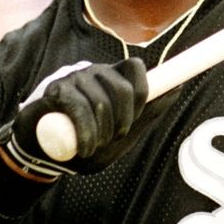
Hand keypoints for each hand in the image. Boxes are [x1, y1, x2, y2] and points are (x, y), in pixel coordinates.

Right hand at [0, 60, 169, 178]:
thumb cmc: (86, 141)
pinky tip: (83, 147)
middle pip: (124, 89)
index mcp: (113, 79)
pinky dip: (86, 133)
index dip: (142, 93)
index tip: (135, 118)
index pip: (136, 68)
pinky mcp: (56, 88)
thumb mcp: (122, 134)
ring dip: (102, 133)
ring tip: (93, 146)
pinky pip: (80, 108)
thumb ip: (147, 113)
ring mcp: (75, 78)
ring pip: (102, 101)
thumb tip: (178, 87)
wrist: (45, 155)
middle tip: (112, 139)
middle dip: (124, 121)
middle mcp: (96, 72)